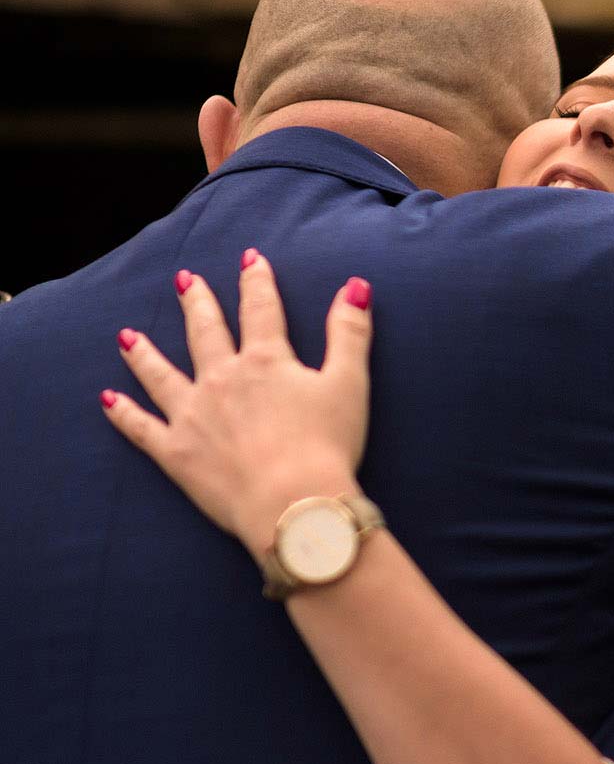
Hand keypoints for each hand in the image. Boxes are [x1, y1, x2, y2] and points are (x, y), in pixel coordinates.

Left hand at [102, 250, 373, 552]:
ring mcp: (193, 415)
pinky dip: (123, 413)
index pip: (260, 310)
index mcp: (265, 362)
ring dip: (144, 353)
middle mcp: (222, 380)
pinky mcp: (177, 452)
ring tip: (127, 336)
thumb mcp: (350, 384)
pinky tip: (107, 399)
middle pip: (205, 332)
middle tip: (183, 281)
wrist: (293, 504)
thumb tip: (356, 286)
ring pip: (161, 374)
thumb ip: (350, 333)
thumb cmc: (328, 446)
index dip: (256, 281)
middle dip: (196, 303)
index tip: (249, 258)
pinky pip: (142, 427)